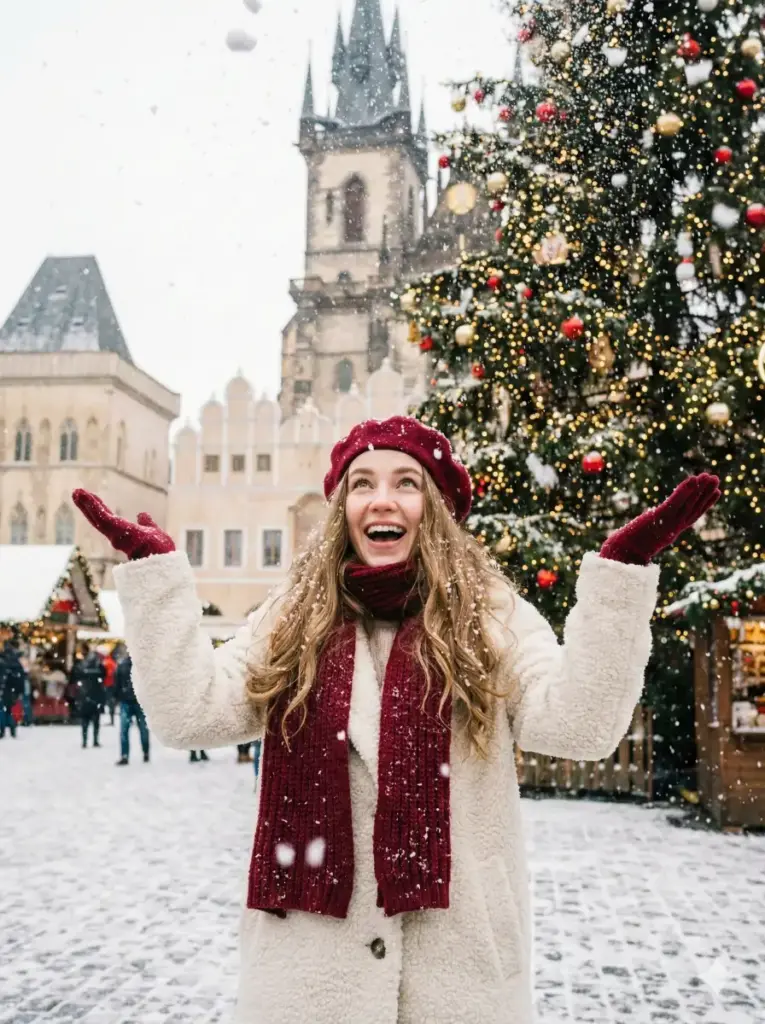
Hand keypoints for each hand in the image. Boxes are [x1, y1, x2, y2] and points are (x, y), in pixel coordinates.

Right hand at [72, 490, 175, 560]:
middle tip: (77, 493)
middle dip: (88, 506)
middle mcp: (117, 537)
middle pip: (99, 519)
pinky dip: (91, 505)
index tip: (93, 499)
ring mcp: (115, 535)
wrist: (162, 559)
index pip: (109, 520)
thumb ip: (147, 523)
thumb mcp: (153, 532)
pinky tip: (82, 495)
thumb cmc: (159, 552)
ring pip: (98, 517)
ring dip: (87, 504)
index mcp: (126, 535)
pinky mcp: (115, 531)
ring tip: (76, 491)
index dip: (100, 510)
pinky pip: (102, 516)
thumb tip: (142, 515)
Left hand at [600, 473, 720, 565]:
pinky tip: (693, 479)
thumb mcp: (644, 541)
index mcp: (671, 532)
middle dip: (706, 494)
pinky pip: (674, 503)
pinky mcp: (659, 518)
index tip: (717, 492)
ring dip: (700, 489)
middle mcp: (673, 528)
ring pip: (687, 505)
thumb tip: (650, 531)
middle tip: (716, 478)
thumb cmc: (628, 549)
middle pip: (693, 509)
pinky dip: (684, 491)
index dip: (705, 504)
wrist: (622, 555)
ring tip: (709, 476)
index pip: (692, 516)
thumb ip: (651, 535)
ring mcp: (668, 524)